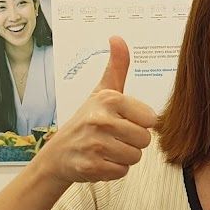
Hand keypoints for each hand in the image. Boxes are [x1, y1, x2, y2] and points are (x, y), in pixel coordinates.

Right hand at [35, 36, 156, 186]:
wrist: (58, 153)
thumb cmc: (86, 120)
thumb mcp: (102, 91)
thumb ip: (117, 66)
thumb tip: (118, 38)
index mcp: (109, 99)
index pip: (151, 119)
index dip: (139, 123)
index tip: (122, 121)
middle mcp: (100, 120)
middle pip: (145, 140)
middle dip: (132, 142)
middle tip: (113, 137)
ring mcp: (94, 144)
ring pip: (135, 157)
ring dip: (124, 157)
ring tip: (107, 149)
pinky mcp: (90, 166)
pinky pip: (122, 172)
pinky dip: (113, 170)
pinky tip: (100, 161)